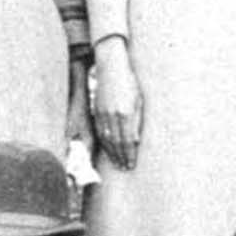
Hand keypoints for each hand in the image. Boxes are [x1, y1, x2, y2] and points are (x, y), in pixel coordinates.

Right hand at [89, 45, 143, 165]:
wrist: (111, 68)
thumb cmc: (129, 83)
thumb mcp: (138, 100)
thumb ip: (137, 121)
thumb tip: (136, 140)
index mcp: (126, 113)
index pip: (128, 140)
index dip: (129, 154)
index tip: (131, 164)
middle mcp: (114, 115)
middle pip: (117, 142)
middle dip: (121, 157)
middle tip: (125, 168)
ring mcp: (103, 114)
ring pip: (107, 139)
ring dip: (112, 153)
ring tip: (118, 163)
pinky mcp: (97, 112)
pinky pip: (100, 131)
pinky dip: (104, 143)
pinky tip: (108, 150)